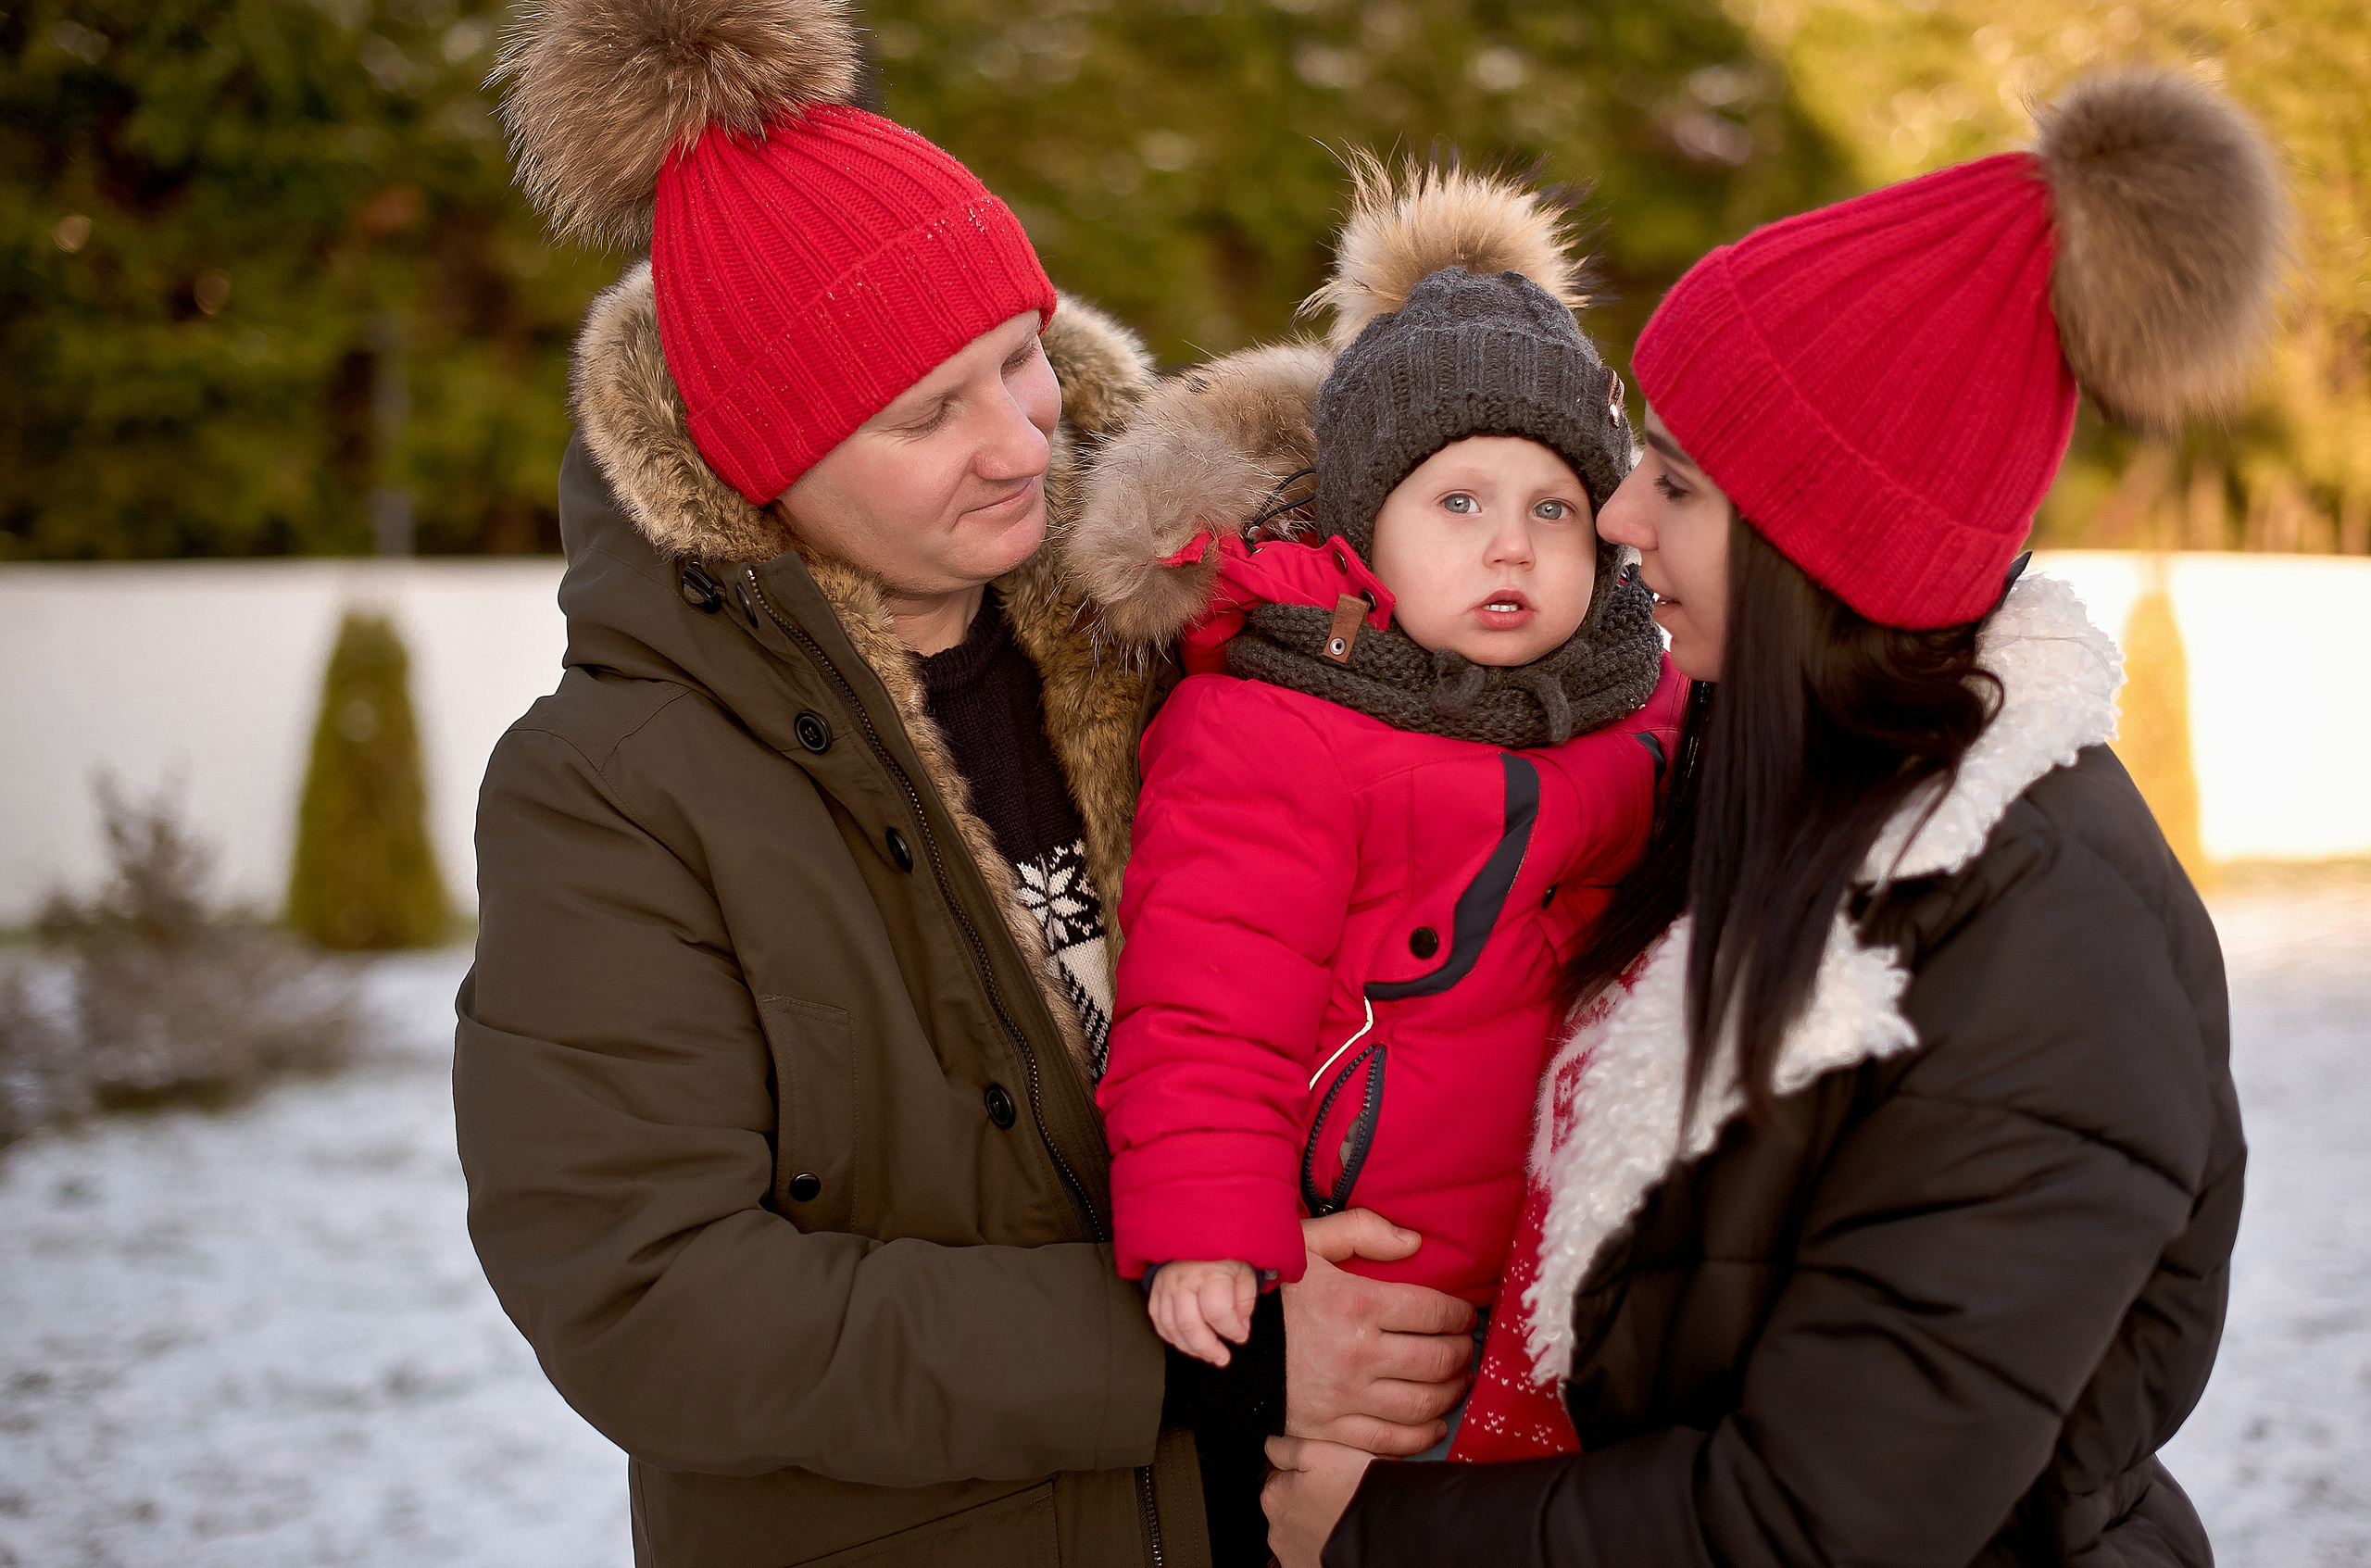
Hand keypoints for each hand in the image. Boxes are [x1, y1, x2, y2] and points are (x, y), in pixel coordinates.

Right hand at [1147, 1259, 1259, 1366]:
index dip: (1231, 1330)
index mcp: (1208, 1273)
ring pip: (1172, 1328)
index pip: (1217, 1312)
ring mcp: (1165, 1287)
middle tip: (1222, 1358)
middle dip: (1208, 1348)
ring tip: (1208, 1354)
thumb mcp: (1243, 1271)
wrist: (1194, 1234)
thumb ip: (1245, 1301)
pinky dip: (1174, 1338)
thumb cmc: (1222, 1257)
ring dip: (1191, 1348)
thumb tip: (1240, 1329)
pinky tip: (1189, 1343)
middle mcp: (1183, 1281)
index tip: (1242, 1336)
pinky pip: (1160, 1324)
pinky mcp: (1155, 1293)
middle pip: (1190, 1325)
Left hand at [1263, 1435, 1372, 1567]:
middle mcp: (1275, 1528)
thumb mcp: (1321, 1452)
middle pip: (1292, 1505)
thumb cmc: (1355, 1491)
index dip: (1308, 1473)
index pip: (1283, 1476)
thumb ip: (1288, 1447)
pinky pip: (1309, 1552)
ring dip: (1316, 1524)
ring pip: (1301, 1530)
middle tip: (1339, 1496)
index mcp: (1274, 1495)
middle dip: (1310, 1500)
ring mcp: (1290, 1553)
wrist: (1383, 1534)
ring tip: (1343, 1516)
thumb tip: (1272, 1445)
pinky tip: (1340, 1536)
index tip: (1329, 1476)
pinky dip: (1321, 1546)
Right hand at [1282, 1209, 1475, 1454]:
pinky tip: (1434, 1422)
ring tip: (1457, 1381)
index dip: (1459, 1315)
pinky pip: (1389, 1440)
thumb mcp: (1307, 1243)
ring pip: (1421, 1404)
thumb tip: (1415, 1242)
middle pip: (1435, 1360)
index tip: (1464, 1316)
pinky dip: (1421, 1435)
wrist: (1220, 1340)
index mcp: (1354, 1304)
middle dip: (1460, 1354)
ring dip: (1450, 1394)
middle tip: (1465, 1348)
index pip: (1433, 1312)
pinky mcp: (1329, 1428)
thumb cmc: (1271, 1289)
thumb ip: (1361, 1231)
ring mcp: (1343, 1396)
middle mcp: (1355, 1353)